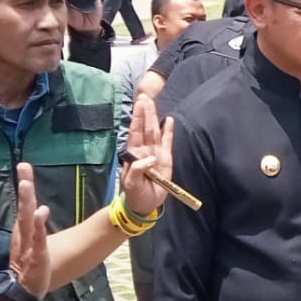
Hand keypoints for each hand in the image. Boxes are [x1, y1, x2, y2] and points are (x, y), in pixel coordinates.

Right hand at [8, 164, 52, 299]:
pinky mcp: (36, 257)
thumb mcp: (30, 245)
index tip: (24, 165)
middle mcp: (23, 235)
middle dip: (25, 187)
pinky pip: (37, 240)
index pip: (25, 204)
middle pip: (24, 207)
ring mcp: (28, 245)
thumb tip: (38, 209)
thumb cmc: (27, 268)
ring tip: (26, 185)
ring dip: (27, 202)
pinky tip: (41, 212)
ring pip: (27, 221)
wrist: (19, 293)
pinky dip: (38, 226)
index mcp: (23, 232)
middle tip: (23, 168)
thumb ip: (33, 228)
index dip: (25, 185)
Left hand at [120, 94, 174, 215]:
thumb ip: (136, 170)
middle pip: (145, 127)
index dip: (136, 118)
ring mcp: (156, 153)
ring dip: (154, 117)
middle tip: (144, 96)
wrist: (145, 204)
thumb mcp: (131, 184)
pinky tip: (169, 119)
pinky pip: (167, 142)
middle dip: (145, 112)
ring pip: (155, 131)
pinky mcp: (166, 158)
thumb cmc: (135, 194)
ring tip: (153, 102)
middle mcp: (145, 150)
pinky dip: (168, 130)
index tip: (138, 105)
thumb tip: (150, 158)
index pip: (135, 132)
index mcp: (134, 154)